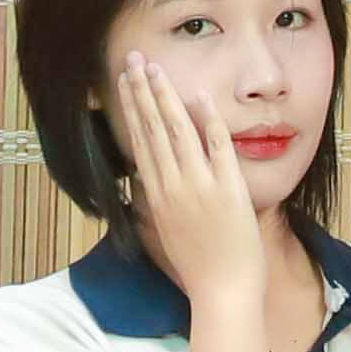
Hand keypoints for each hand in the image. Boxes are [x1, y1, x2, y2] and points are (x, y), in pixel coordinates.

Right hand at [109, 53, 278, 317]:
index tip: (123, 82)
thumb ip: (153, 202)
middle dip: (141, 91)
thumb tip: (142, 180)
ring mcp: (199, 185)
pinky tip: (199, 94)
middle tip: (131, 59)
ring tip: (156, 68)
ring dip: (166, 96)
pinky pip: (216, 147)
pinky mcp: (227, 189)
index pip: (139, 141)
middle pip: (152, 129)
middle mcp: (172, 186)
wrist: (222, 292)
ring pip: (178, 131)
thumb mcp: (164, 232)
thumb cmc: (197, 266)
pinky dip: (208, 120)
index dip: (131, 108)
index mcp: (156, 195)